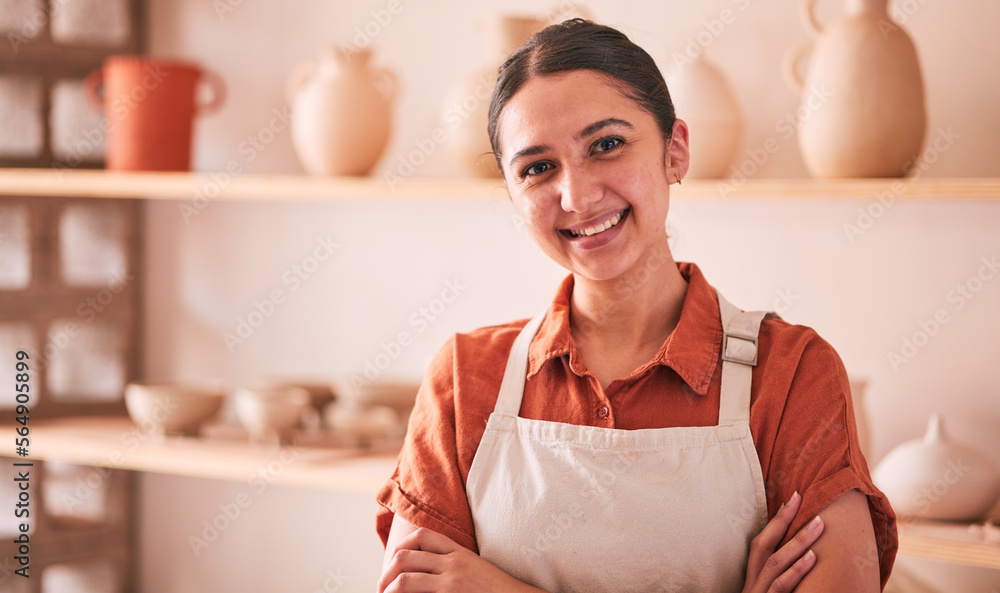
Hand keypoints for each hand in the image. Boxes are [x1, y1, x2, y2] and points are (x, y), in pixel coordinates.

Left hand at [378, 527, 542, 592]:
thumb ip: (456, 565)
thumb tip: (433, 571)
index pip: (421, 536)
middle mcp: (452, 563)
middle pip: (406, 555)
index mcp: (459, 552)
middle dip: (387, 571)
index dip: (400, 546)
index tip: (393, 562)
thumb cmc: (499, 591)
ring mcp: (451, 581)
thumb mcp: (478, 569)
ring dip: (388, 587)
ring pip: (405, 578)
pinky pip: (417, 592)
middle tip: (382, 586)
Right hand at [742, 491, 823, 592]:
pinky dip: (795, 570)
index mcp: (753, 579)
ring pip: (775, 563)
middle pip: (763, 545)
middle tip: (801, 498)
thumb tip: (803, 554)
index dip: (775, 521)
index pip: (760, 544)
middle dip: (781, 521)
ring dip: (797, 541)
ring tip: (818, 523)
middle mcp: (752, 583)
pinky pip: (780, 586)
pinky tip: (812, 557)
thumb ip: (779, 579)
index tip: (792, 500)